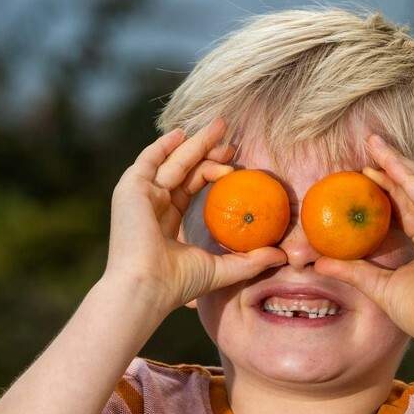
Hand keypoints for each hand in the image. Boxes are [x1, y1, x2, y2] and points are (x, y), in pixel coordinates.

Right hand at [105, 116, 286, 314]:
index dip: (213, 172)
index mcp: (166, 221)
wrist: (146, 286)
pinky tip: (184, 133)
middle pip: (183, 169)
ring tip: (219, 127)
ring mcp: (140, 195)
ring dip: (195, 143)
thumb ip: (249, 261)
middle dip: (207, 151)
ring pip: (172, 161)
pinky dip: (164, 145)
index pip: (190, 187)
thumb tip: (281, 257)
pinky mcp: (132, 188)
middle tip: (231, 139)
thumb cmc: (178, 284)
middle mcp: (151, 205)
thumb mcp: (221, 269)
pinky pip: (150, 159)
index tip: (235, 164)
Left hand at [313, 133, 413, 351]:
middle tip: (369, 144)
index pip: (408, 208)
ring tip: (375, 144)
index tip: (363, 175)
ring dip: (397, 163)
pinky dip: (407, 178)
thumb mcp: (380, 286)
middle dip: (391, 166)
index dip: (387, 189)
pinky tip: (388, 163)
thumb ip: (353, 270)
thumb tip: (319, 262)